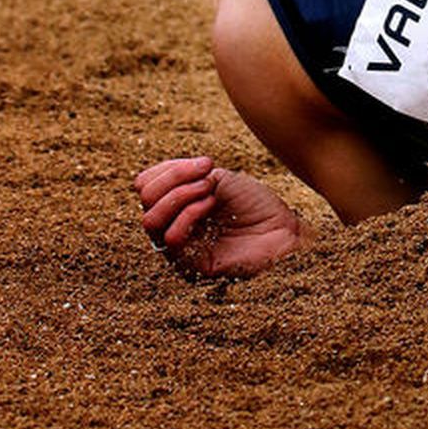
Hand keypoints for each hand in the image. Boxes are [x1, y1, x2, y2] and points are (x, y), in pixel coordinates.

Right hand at [134, 157, 311, 277]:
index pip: (145, 184)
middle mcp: (172, 225)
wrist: (285, 229)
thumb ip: (181, 177)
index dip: (169, 169)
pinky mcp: (190, 265)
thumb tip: (142, 183)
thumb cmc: (256, 204)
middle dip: (175, 178)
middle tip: (209, 174)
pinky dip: (188, 214)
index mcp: (176, 204)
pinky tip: (211, 206)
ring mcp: (179, 247)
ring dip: (180, 196)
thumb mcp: (217, 179)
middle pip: (145, 198)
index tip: (206, 163)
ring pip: (150, 219)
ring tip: (211, 190)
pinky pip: (170, 238)